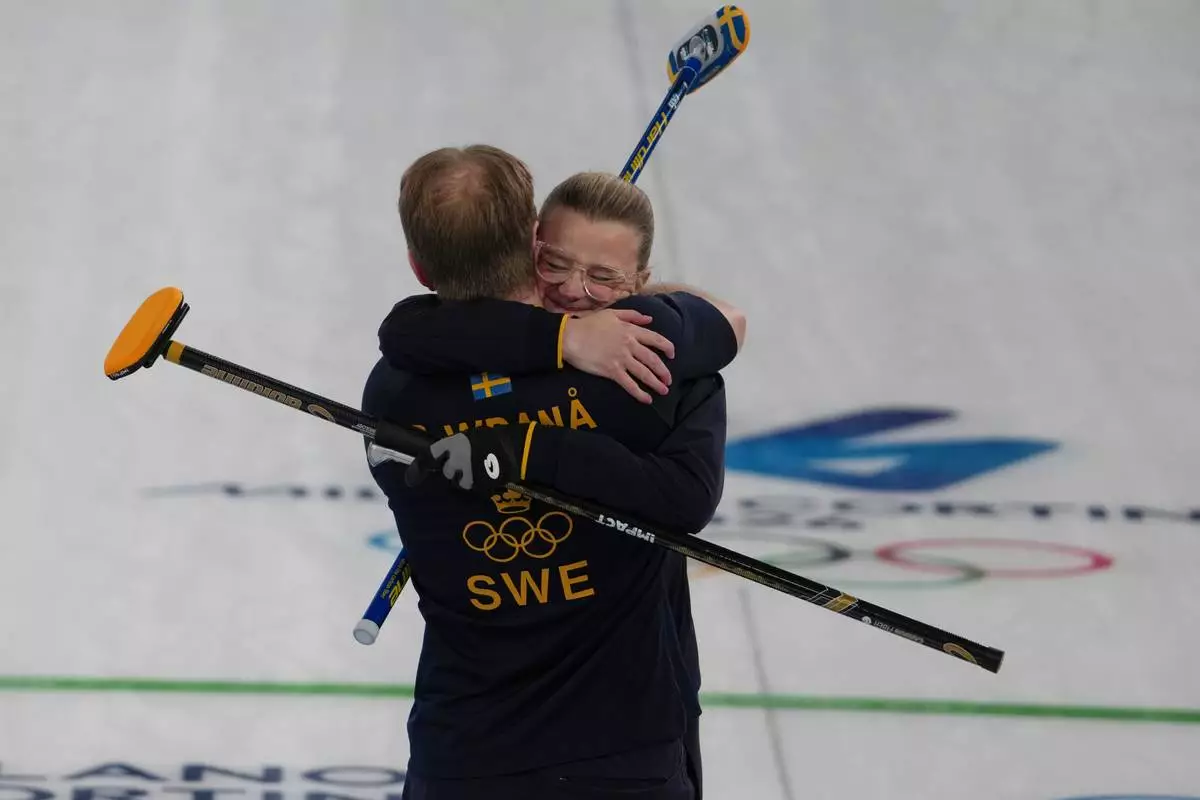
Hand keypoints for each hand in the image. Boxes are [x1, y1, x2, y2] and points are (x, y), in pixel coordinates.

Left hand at [405, 423, 529, 494]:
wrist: (519, 449)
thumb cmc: (499, 438)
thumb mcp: (476, 436)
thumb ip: (461, 445)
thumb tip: (450, 456)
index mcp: (455, 442)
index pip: (431, 454)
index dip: (421, 465)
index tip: (413, 476)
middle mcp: (457, 458)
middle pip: (447, 471)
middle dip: (454, 471)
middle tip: (466, 466)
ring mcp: (468, 472)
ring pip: (460, 483)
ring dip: (466, 480)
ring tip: (479, 473)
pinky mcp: (479, 484)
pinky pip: (473, 488)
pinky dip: (478, 485)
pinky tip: (488, 478)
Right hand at [561, 309, 675, 403]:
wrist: (570, 336)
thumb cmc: (588, 324)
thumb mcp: (612, 314)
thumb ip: (632, 315)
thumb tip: (650, 319)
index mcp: (630, 330)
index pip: (656, 339)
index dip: (667, 348)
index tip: (672, 355)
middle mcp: (629, 345)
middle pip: (653, 359)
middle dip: (664, 371)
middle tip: (669, 380)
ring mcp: (621, 359)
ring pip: (644, 373)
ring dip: (656, 383)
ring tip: (663, 391)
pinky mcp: (612, 371)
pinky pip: (629, 384)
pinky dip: (639, 393)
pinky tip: (647, 400)